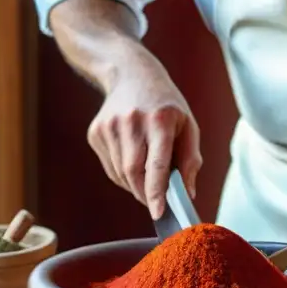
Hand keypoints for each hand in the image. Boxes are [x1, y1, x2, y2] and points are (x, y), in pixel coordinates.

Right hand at [87, 53, 201, 219]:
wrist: (132, 75)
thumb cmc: (166, 105)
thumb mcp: (188, 125)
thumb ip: (191, 160)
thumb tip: (187, 193)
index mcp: (160, 119)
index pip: (157, 163)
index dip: (156, 192)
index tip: (158, 212)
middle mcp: (132, 121)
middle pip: (134, 172)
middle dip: (145, 194)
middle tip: (156, 203)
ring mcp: (109, 126)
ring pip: (120, 173)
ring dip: (135, 184)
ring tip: (147, 173)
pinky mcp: (96, 132)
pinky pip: (109, 167)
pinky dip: (123, 174)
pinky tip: (133, 160)